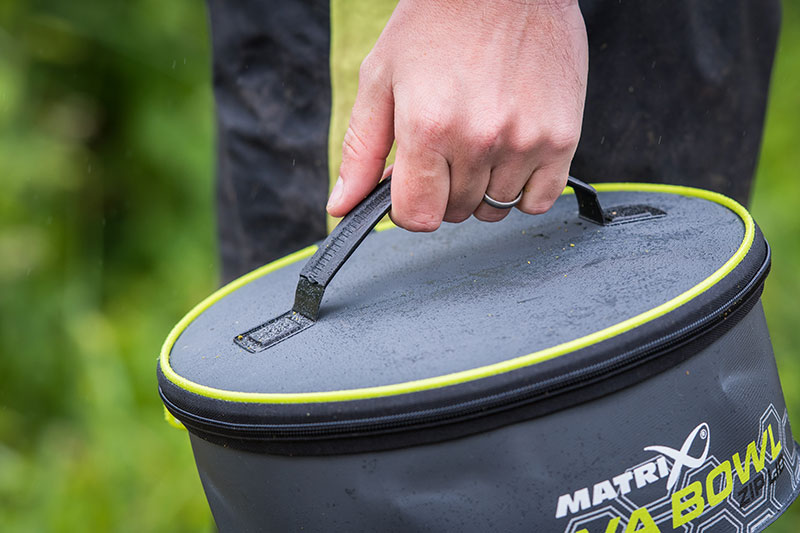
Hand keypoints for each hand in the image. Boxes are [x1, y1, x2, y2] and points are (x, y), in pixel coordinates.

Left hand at [326, 0, 587, 230]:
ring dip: (481, 189)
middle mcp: (479, 139)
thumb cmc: (439, 20)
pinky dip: (522, 189)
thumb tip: (342, 206)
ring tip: (479, 140)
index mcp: (428, 127)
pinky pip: (539, 200)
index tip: (412, 186)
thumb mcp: (382, 77)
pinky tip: (510, 153)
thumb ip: (360, 150)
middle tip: (445, 148)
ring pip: (495, 208)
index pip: (417, 216)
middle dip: (442, 190)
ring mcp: (525, 141)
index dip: (407, 208)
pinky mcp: (562, 137)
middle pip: (454, 212)